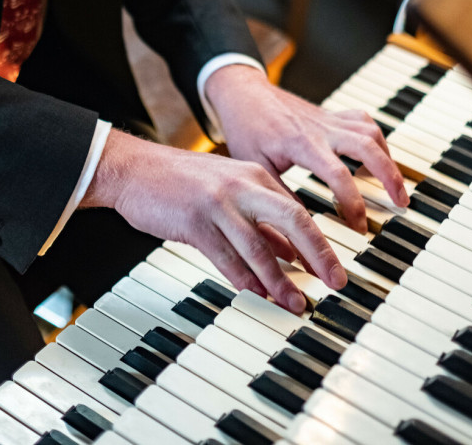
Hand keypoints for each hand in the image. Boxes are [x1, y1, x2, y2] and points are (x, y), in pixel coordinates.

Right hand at [81, 129, 346, 312]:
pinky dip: (243, 278)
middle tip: (334, 282)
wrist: (136, 169)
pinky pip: (225, 257)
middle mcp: (243, 187)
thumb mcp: (230, 192)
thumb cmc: (184, 182)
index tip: (333, 269)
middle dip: (319, 254)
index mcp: (255, 176)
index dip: (319, 243)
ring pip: (259, 247)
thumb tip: (289, 253)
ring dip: (280, 280)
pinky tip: (255, 293)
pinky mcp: (195, 222)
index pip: (299, 212)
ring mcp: (219, 204)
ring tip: (294, 302)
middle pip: (293, 220)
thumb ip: (261, 220)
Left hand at [205, 65, 409, 233]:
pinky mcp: (331, 115)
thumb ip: (280, 194)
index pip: (338, 175)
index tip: (359, 226)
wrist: (243, 94)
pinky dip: (378, 140)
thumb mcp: (256, 167)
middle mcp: (321, 129)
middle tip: (400, 204)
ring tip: (396, 186)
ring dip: (389, 159)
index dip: (353, 203)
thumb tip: (301, 225)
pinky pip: (364, 122)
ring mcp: (329, 120)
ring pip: (372, 133)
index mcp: (302, 144)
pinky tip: (379, 158)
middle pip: (368, 148)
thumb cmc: (246, 129)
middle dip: (389, 177)